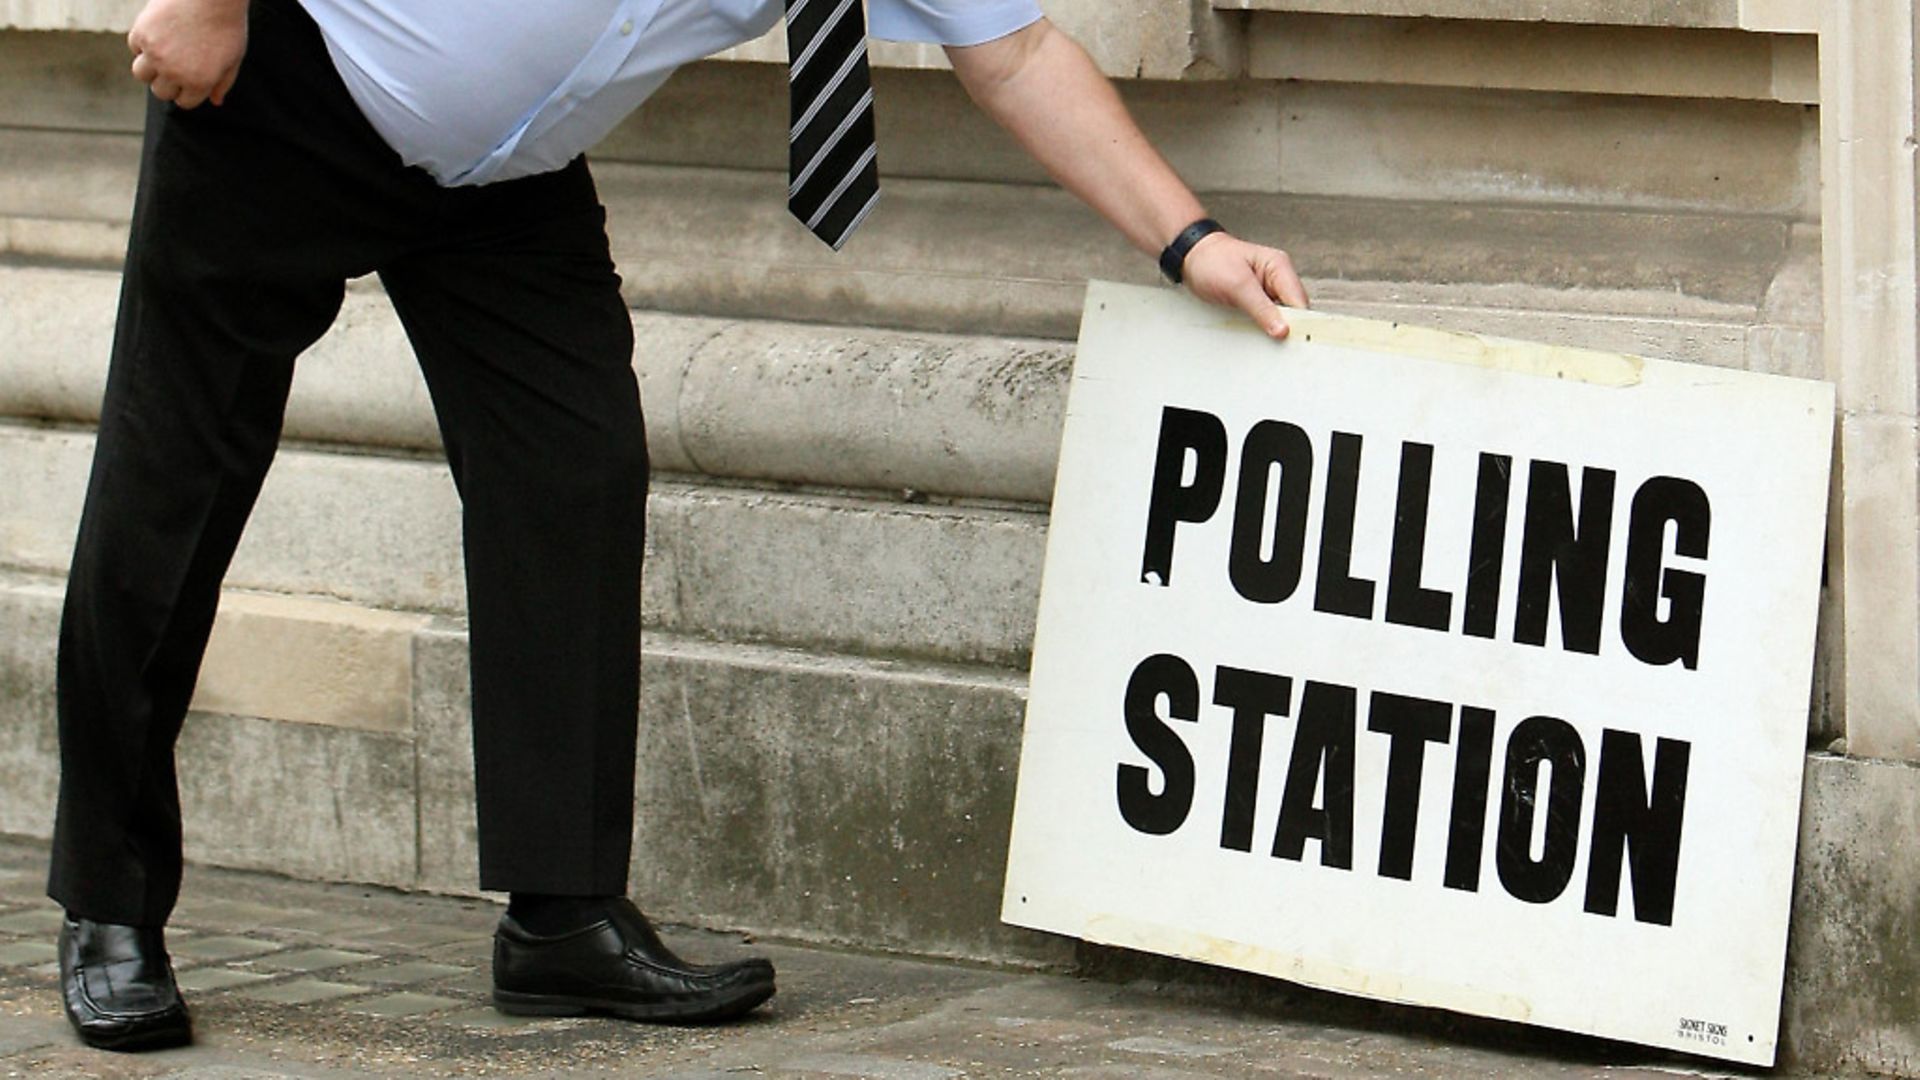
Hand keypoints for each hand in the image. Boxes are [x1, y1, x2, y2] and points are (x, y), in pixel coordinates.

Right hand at [128, 0, 248, 108]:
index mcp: (199, 82)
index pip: (183, 102)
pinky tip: (159, 31)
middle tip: (177, 63)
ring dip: (150, 67)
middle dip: (168, 81)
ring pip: (141, 74)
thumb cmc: (227, 25)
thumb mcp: (233, 58)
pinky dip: (143, 42)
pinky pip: (134, 47)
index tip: (190, 77)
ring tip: (163, 52)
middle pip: (160, 92)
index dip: (187, 90)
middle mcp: (174, 72)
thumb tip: (215, 102)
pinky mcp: (141, 33)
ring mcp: (156, 53)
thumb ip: (223, 82)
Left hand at [1180, 232, 1310, 339]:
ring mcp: (1269, 290)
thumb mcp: (1237, 286)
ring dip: (1275, 330)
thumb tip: (1283, 330)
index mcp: (1279, 267)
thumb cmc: (1212, 261)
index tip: (1293, 341)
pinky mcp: (1258, 300)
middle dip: (1288, 328)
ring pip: (1282, 317)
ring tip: (1266, 342)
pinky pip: (1268, 318)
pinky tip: (1257, 336)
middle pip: (1295, 311)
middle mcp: (1279, 278)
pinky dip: (1264, 328)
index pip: (1299, 300)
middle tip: (1278, 346)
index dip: (1300, 322)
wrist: (1191, 257)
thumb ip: (1261, 309)